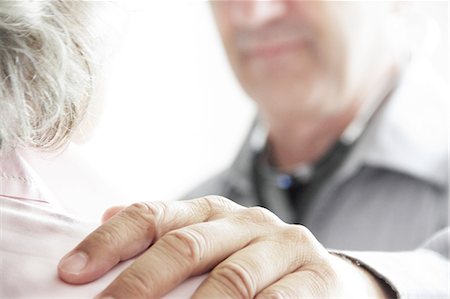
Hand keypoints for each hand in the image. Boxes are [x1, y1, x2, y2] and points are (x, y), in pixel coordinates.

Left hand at [58, 196, 390, 297]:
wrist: (325, 279)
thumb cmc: (255, 265)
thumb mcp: (211, 244)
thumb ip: (166, 231)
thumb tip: (107, 214)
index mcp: (212, 211)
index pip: (153, 216)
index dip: (110, 242)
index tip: (70, 274)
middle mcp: (245, 220)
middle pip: (185, 245)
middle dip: (139, 284)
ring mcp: (283, 245)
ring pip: (229, 279)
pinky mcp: (316, 276)